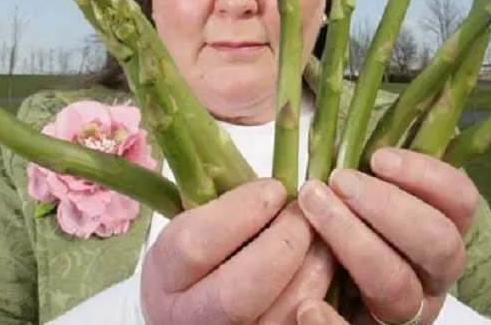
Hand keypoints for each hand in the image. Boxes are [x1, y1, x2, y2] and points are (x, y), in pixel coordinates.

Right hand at [139, 178, 335, 324]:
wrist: (189, 316)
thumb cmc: (196, 260)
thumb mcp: (189, 228)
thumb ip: (222, 206)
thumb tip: (277, 179)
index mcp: (165, 275)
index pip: (195, 245)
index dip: (241, 213)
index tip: (274, 189)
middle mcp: (189, 317)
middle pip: (237, 292)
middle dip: (282, 245)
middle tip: (303, 215)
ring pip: (278, 316)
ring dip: (312, 269)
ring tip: (322, 237)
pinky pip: (299, 324)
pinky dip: (321, 294)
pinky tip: (326, 267)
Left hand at [296, 147, 479, 324]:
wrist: (320, 289)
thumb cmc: (340, 222)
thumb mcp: (360, 192)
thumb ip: (367, 169)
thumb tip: (352, 129)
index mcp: (439, 230)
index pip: (460, 201)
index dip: (426, 175)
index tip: (378, 157)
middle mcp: (433, 275)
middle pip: (438, 244)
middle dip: (388, 206)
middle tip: (340, 181)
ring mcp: (407, 311)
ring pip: (398, 285)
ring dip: (354, 242)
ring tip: (313, 207)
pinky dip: (333, 323)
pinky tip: (308, 305)